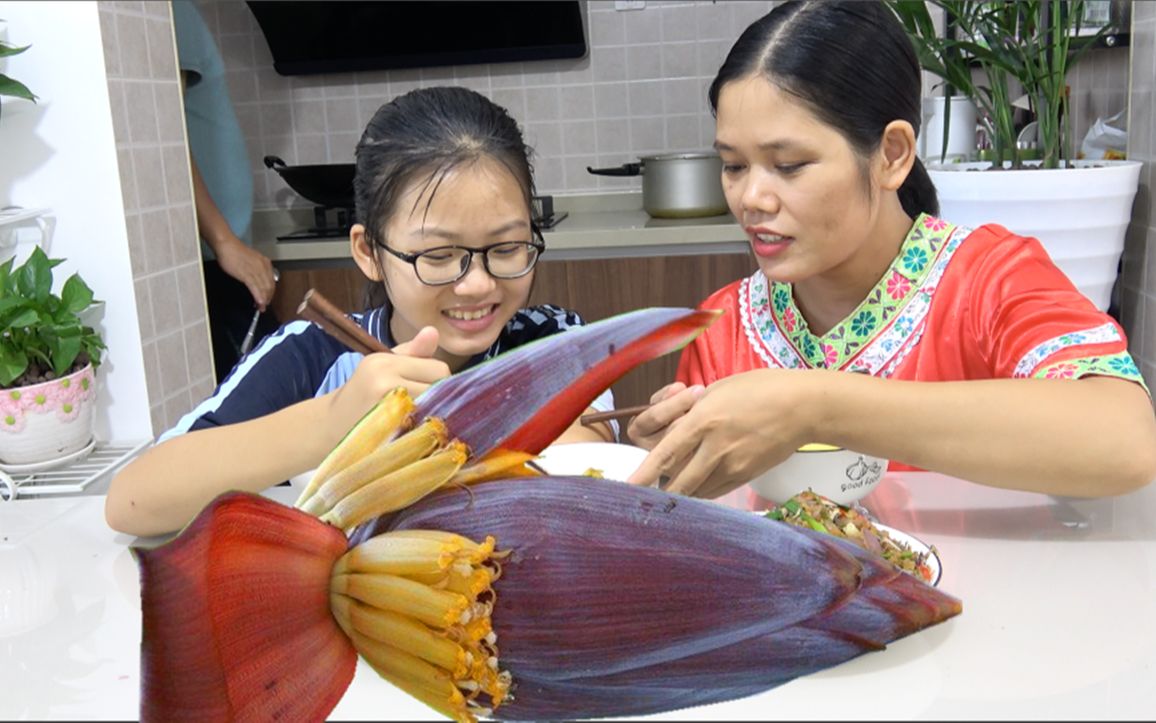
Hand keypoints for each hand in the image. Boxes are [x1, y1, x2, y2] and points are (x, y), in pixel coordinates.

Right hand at [216, 241, 276, 309]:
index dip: (270, 292)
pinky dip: (258, 296)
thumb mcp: (252, 260)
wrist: (227, 245)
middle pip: (269, 286)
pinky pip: (255, 288)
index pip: (271, 281)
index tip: (268, 298)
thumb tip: (258, 281)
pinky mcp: (247, 274)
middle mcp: (263, 267)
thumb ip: (257, 269)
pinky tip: (259, 302)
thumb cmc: (236, 252)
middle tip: (264, 306)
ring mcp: (256, 271)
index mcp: (265, 263)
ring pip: (263, 288)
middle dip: (268, 298)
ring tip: (261, 307)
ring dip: (263, 300)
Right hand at [322, 327, 449, 447]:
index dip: (437, 378)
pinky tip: (411, 428)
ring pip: (437, 408)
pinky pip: (425, 428)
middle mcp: (384, 382)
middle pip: (441, 388)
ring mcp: (386, 409)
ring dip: (433, 412)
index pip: (439, 368)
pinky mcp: (389, 432)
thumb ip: (413, 351)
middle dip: (438, 395)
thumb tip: (433, 331)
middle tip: (420, 402)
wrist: (333, 424)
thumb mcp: (385, 364)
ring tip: (415, 414)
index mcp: (384, 362)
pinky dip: (424, 429)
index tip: (423, 385)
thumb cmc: (365, 391)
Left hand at [626, 369, 816, 498]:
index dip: (642, 474)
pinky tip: (698, 474)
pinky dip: (699, 488)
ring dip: (678, 487)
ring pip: (692, 490)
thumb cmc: (758, 389)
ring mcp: (731, 465)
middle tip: (647, 484)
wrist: (802, 406)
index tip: (626, 488)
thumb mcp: (717, 390)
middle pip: (674, 480)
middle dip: (656, 486)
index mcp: (703, 419)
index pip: (664, 452)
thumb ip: (691, 414)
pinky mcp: (744, 476)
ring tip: (676, 474)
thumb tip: (671, 432)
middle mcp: (714, 446)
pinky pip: (712, 491)